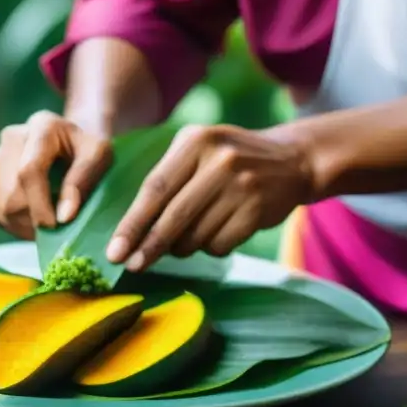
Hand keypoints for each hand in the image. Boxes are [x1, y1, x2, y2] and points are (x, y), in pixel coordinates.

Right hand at [0, 111, 113, 238]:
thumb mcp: (100, 158)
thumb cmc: (86, 153)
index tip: (54, 226)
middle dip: (32, 219)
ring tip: (44, 220)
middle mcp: (10, 137)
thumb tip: (64, 215)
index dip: (39, 205)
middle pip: (10, 194)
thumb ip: (84, 181)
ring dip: (21, 224)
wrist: (67, 148)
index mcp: (42, 126)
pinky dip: (7, 223)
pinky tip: (28, 216)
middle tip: (55, 227)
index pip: (29, 170)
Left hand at [106, 124, 316, 270]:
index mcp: (196, 141)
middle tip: (132, 265)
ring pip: (195, 237)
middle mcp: (220, 160)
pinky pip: (219, 246)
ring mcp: (242, 185)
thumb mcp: (196, 150)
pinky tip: (221, 229)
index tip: (114, 251)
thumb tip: (130, 232)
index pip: (155, 189)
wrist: (292, 160)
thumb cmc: (227, 161)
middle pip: (172, 217)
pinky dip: (212, 247)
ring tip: (192, 232)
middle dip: (148, 247)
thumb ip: (165, 179)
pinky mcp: (258, 210)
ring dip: (184, 246)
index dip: (132, 224)